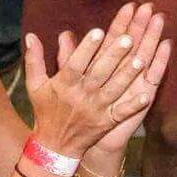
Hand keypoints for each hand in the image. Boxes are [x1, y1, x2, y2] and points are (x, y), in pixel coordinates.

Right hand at [23, 2, 169, 158]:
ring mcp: (96, 109)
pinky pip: (121, 113)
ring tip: (140, 60)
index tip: (99, 31)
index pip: (76, 63)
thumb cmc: (46, 110)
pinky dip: (133, 106)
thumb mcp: (35, 85)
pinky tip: (146, 96)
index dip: (87, 48)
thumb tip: (30, 35)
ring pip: (114, 90)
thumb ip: (34, 60)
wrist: (55, 145)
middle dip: (114, 56)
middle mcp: (81, 95)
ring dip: (127, 76)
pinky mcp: (106, 122)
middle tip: (129, 38)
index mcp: (64, 84)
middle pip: (99, 73)